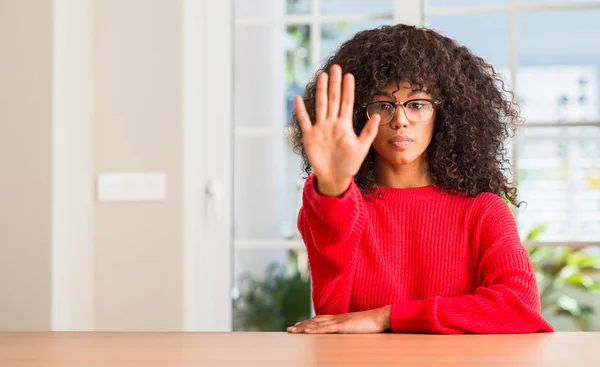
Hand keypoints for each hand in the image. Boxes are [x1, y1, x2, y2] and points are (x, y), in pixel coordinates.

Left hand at [287, 306, 390, 333]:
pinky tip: (305, 331)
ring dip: (303, 327)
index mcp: (340, 318)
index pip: (320, 320)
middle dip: (302, 325)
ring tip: (292, 330)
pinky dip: (313, 329)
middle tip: (290, 329)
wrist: (381, 317)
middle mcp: (336, 318)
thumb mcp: (358, 327)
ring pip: (316, 324)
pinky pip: (324, 328)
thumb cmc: (372, 323)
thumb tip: (346, 333)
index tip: (299, 325)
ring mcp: (338, 321)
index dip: (309, 322)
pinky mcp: (342, 326)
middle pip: (315, 321)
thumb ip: (350, 328)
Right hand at [295, 64, 380, 195]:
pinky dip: (301, 111)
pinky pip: (304, 121)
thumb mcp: (362, 148)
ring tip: (322, 75)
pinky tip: (298, 99)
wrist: (334, 178)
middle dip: (334, 83)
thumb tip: (378, 114)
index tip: (349, 75)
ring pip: (321, 105)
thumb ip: (369, 131)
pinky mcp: (310, 136)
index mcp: (344, 125)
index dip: (348, 89)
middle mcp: (332, 123)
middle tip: (336, 67)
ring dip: (321, 91)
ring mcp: (320, 128)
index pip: (346, 102)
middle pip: (333, 99)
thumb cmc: (349, 164)